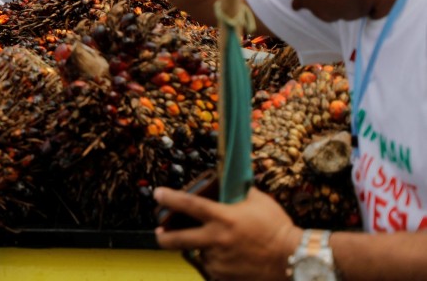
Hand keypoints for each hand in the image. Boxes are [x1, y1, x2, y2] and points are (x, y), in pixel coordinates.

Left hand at [154, 186, 302, 280]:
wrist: (294, 260)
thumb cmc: (277, 227)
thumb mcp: (258, 201)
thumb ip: (237, 192)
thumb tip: (227, 182)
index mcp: (223, 218)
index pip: (188, 205)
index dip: (169, 198)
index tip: (157, 193)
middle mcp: (216, 240)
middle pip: (176, 239)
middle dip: (163, 236)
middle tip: (159, 232)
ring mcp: (219, 262)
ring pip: (200, 253)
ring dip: (205, 249)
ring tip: (226, 246)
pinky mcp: (224, 278)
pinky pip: (213, 269)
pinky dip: (217, 263)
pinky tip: (233, 258)